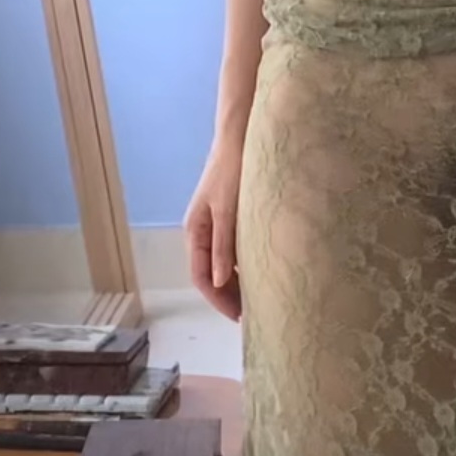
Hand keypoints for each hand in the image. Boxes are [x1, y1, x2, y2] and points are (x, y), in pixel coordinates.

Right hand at [183, 136, 243, 322]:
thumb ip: (223, 246)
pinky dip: (242, 264)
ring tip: (258, 298)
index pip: (201, 277)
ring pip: (222, 263)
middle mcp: (202, 231)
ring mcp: (215, 224)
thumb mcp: (227, 210)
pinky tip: (260, 270)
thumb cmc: (232, 171)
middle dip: (227, 295)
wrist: (239, 137)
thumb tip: (218, 283)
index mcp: (195, 231)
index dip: (218, 300)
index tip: (239, 318)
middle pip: (211, 273)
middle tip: (252, 314)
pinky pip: (232, 249)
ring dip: (236, 281)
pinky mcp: (229, 217)